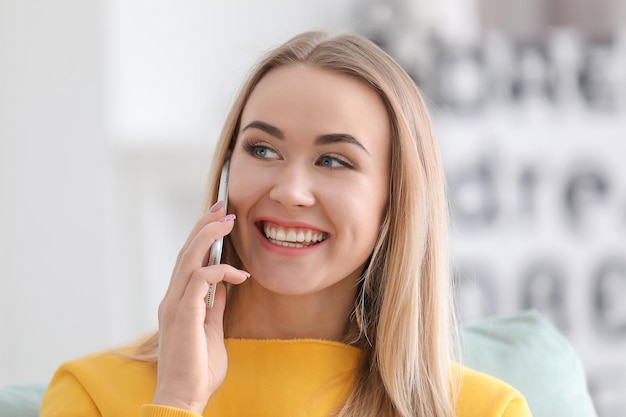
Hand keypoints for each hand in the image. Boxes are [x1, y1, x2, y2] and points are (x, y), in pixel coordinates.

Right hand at [152, 205, 248, 413]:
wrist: (184, 397)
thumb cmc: (197, 368)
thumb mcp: (211, 329)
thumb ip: (214, 306)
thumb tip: (224, 284)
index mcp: (178, 301)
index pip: (187, 260)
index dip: (201, 236)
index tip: (218, 217)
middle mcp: (172, 298)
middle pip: (185, 251)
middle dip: (204, 225)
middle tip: (222, 206)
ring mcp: (175, 305)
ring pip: (188, 258)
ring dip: (208, 236)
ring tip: (228, 221)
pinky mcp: (183, 315)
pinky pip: (200, 280)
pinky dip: (220, 271)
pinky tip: (239, 274)